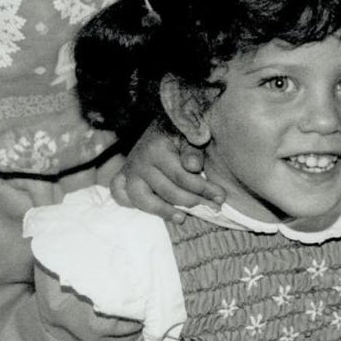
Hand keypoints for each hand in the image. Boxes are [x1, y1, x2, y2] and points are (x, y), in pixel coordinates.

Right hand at [108, 129, 222, 220]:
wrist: (162, 123)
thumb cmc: (179, 132)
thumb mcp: (189, 136)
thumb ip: (193, 150)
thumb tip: (193, 166)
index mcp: (157, 149)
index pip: (182, 177)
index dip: (204, 189)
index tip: (220, 196)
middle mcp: (140, 161)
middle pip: (167, 191)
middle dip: (193, 201)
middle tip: (213, 208)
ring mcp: (129, 171)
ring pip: (142, 199)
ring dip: (164, 211)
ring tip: (182, 217)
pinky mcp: (123, 177)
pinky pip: (119, 194)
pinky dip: (129, 203)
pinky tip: (151, 209)